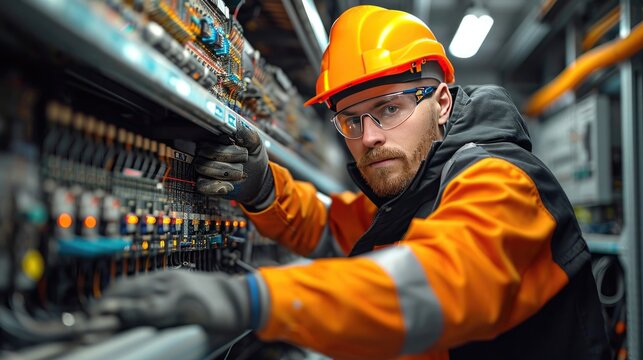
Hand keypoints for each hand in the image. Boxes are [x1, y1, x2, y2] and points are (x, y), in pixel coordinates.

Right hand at [91, 271, 264, 333]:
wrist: (240, 297)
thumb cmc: (223, 322)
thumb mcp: (201, 337)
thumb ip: (172, 339)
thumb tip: (143, 343)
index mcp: (182, 304)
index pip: (140, 309)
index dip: (116, 318)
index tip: (96, 328)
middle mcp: (173, 287)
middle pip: (129, 293)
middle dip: (103, 307)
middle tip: (87, 324)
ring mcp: (170, 278)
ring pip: (131, 284)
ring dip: (110, 298)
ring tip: (95, 313)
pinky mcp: (169, 274)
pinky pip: (140, 279)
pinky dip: (123, 290)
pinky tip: (116, 300)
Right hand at [195, 119, 273, 207]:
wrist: (257, 180)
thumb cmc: (253, 160)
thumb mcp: (256, 145)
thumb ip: (248, 135)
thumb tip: (237, 126)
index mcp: (216, 139)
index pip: (211, 136)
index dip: (227, 144)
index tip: (242, 149)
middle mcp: (206, 152)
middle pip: (206, 151)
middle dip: (228, 157)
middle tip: (244, 161)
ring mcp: (203, 168)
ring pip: (203, 167)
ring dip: (225, 172)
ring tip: (240, 174)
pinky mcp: (204, 184)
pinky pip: (202, 185)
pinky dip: (216, 187)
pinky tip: (229, 186)